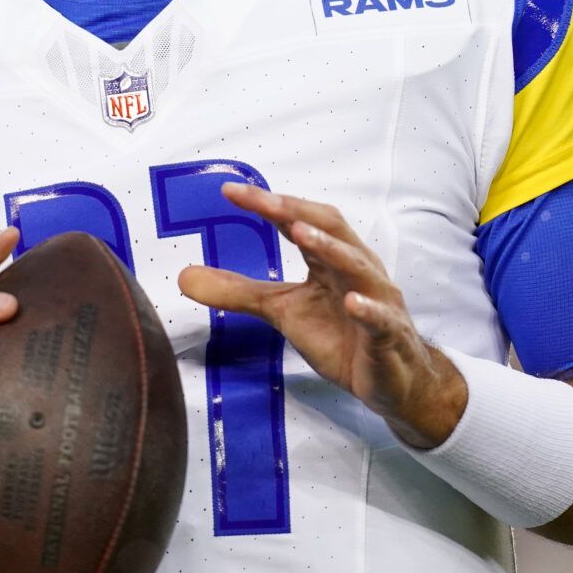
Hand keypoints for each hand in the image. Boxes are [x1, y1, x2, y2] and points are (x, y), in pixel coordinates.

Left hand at [177, 185, 465, 449]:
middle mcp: (356, 269)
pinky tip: (353, 304)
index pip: (299, 221)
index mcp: (329, 259)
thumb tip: (183, 277)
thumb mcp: (282, 312)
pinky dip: (369, 309)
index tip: (230, 191)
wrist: (390, 381)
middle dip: (297, 212)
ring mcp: (377, 300)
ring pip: (358, 266)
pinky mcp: (389, 335)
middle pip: (331, 229)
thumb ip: (238, 292)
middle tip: (265, 201)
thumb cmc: (341, 336)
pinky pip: (382, 319)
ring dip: (331, 248)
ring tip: (302, 233)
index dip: (268, 205)